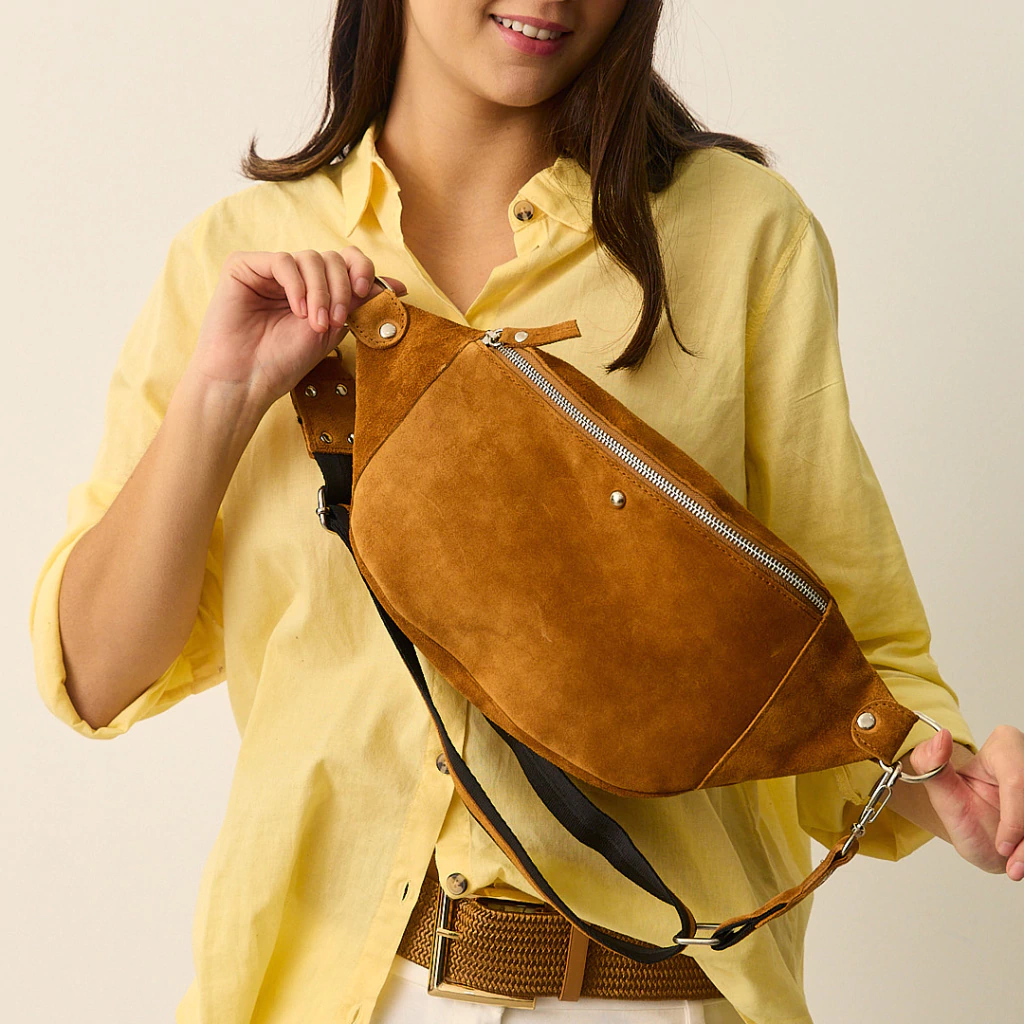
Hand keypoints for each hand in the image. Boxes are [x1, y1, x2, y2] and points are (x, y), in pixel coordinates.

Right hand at [190, 247, 406, 410]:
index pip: (344, 262)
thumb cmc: (284, 361)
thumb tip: (398, 285)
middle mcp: (293, 277)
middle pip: (331, 258)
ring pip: (310, 258)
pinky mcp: (244, 267)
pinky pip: (283, 261)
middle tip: (336, 320)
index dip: (361, 269)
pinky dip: (297, 285)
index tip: (367, 290)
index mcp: (314, 290)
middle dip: (341, 288)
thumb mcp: (332, 329)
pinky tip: (297, 310)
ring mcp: (268, 270)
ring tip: (315, 322)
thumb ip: (358, 303)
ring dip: (321, 291)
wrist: (246, 380)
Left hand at [901, 724, 1023, 879]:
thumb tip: (940, 737)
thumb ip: (931, 766)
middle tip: (1011, 864)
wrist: (986, 836)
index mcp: (1005, 745)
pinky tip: (1020, 863)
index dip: (1013, 819)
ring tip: (1015, 868)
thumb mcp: (943, 793)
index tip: (1001, 845)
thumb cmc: (965, 810)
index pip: (1016, 780)